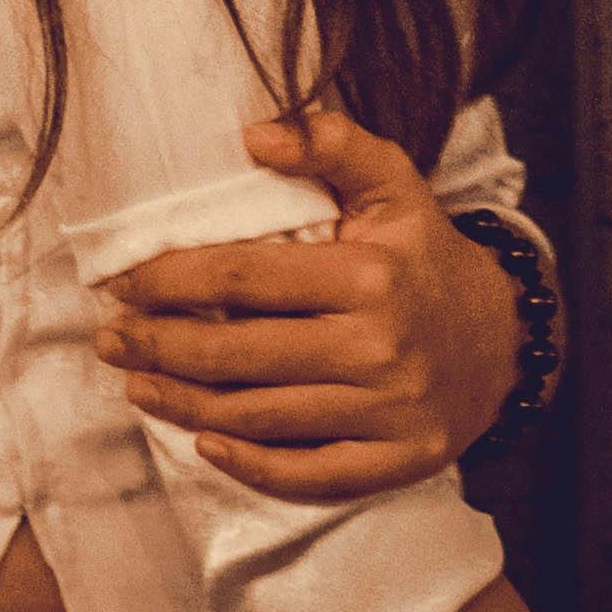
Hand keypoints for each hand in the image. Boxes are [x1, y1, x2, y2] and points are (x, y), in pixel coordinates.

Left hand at [92, 102, 525, 499]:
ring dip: (185, 406)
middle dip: (161, 348)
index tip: (125, 284)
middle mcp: (377, 347)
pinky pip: (308, 476)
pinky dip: (250, 468)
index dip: (175, 281)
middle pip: (241, 355)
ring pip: (261, 417)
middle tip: (111, 340)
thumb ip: (330, 143)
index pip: (246, 280)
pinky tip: (205, 446)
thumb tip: (253, 134)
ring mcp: (386, 412)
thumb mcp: (393, 182)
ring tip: (137, 386)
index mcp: (369, 275)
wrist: (500, 339)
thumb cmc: (425, 254)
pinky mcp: (394, 462)